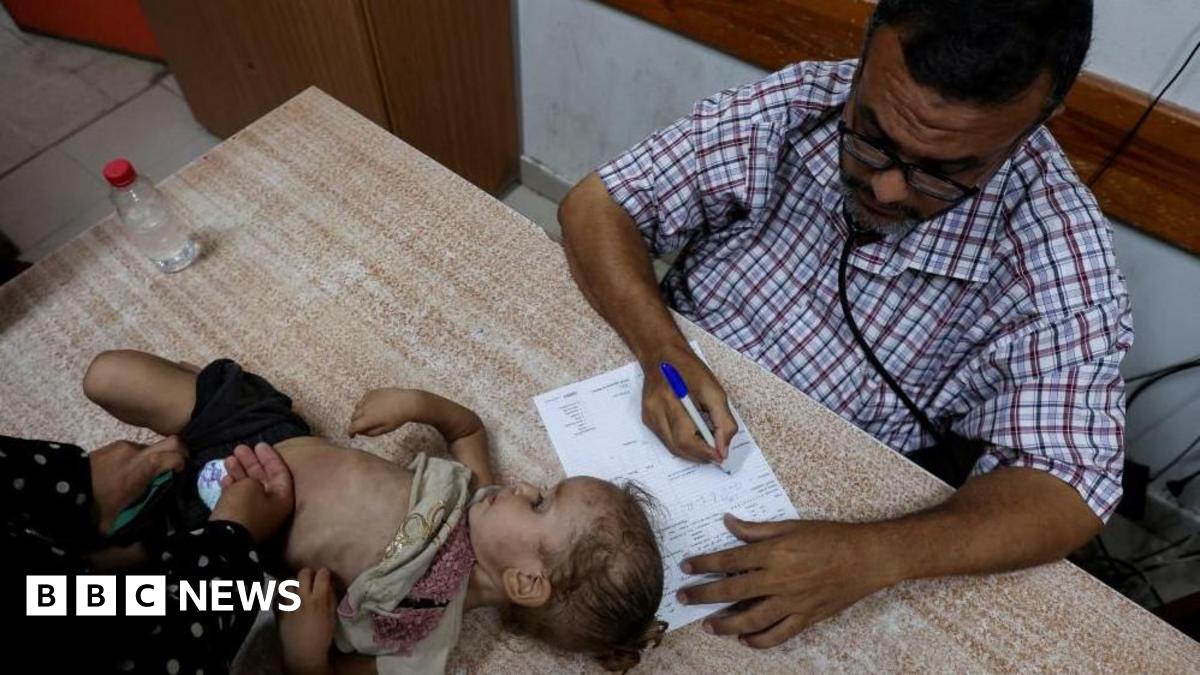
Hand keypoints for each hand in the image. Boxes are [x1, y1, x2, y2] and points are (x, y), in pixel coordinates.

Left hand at [90, 436, 186, 533]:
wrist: (60, 490)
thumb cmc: (91, 508)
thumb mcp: (117, 523)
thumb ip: (142, 520)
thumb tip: (160, 521)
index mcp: (139, 471)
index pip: (175, 457)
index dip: (184, 465)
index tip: (183, 476)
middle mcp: (136, 454)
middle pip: (173, 442)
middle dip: (182, 454)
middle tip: (180, 469)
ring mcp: (125, 446)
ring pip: (155, 446)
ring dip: (159, 459)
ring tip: (150, 477)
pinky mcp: (115, 445)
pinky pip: (139, 449)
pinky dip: (143, 459)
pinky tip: (131, 475)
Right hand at [209, 442, 294, 542]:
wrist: (223, 539)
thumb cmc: (243, 508)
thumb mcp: (251, 485)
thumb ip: (253, 478)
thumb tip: (249, 482)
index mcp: (283, 498)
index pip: (280, 472)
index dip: (269, 456)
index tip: (259, 444)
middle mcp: (272, 507)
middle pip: (264, 479)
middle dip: (251, 462)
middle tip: (239, 448)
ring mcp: (255, 515)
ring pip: (249, 488)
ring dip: (239, 472)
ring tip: (229, 459)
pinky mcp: (239, 520)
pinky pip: (238, 498)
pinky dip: (232, 486)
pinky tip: (225, 477)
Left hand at [278, 568, 337, 674]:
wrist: (303, 653)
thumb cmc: (322, 636)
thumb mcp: (332, 616)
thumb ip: (330, 599)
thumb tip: (329, 586)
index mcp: (318, 600)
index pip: (322, 575)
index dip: (325, 573)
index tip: (325, 576)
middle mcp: (302, 598)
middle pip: (303, 573)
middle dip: (309, 573)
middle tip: (311, 579)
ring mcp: (288, 604)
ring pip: (288, 582)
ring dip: (294, 584)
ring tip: (298, 589)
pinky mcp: (278, 611)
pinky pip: (277, 595)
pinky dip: (283, 596)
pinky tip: (288, 600)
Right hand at [348, 387, 426, 436]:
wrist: (408, 403)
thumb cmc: (398, 418)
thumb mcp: (385, 430)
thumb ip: (371, 433)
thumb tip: (361, 432)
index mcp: (368, 419)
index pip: (352, 427)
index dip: (350, 432)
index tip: (352, 435)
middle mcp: (365, 408)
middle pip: (353, 417)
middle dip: (355, 423)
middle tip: (362, 427)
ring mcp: (368, 398)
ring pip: (357, 407)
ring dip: (359, 413)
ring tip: (369, 416)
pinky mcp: (372, 392)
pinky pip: (363, 399)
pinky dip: (364, 404)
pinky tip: (373, 407)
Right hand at [641, 343, 736, 463]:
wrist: (662, 355)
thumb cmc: (690, 370)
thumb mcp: (715, 391)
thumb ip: (723, 421)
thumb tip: (723, 449)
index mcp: (673, 399)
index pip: (687, 438)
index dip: (705, 452)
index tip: (720, 456)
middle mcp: (657, 409)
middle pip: (678, 447)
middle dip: (700, 456)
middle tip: (716, 455)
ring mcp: (649, 416)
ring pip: (672, 447)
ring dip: (691, 452)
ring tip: (706, 447)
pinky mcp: (647, 418)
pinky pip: (666, 440)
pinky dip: (681, 444)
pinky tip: (692, 436)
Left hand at [678, 515, 901, 647]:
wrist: (866, 558)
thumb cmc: (830, 537)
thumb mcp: (791, 526)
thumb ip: (757, 530)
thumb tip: (728, 522)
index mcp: (774, 554)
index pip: (729, 560)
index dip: (704, 564)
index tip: (686, 568)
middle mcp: (779, 580)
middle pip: (732, 592)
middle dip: (704, 596)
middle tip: (684, 598)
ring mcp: (793, 602)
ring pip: (751, 620)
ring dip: (726, 625)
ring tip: (709, 626)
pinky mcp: (806, 618)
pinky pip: (779, 635)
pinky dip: (759, 641)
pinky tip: (745, 640)